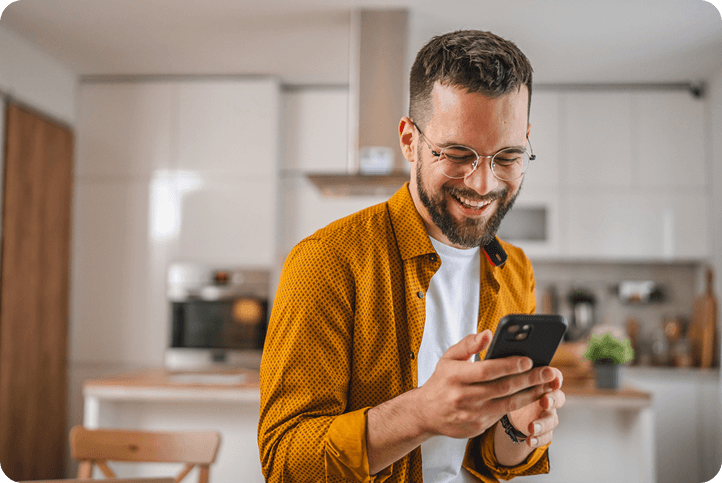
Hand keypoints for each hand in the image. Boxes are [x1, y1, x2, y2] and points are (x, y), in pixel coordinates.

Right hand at [415, 331, 559, 440]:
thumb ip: (468, 344)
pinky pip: (503, 415)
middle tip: (549, 371)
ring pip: (508, 404)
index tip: (528, 359)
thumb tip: (488, 333)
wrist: (426, 413)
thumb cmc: (442, 381)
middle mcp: (463, 397)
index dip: (509, 365)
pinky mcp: (478, 426)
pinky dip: (521, 405)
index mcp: (455, 376)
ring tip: (548, 385)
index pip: (486, 370)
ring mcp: (471, 414)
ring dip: (532, 394)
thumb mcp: (448, 358)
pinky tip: (534, 396)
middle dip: (530, 379)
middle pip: (502, 387)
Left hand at [508, 367, 564, 447]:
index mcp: (541, 381)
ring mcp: (547, 414)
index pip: (554, 377)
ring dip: (544, 423)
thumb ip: (510, 367)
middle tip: (544, 401)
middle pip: (558, 398)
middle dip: (553, 400)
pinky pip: (546, 436)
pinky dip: (539, 439)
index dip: (556, 378)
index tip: (553, 379)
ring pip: (552, 419)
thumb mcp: (509, 376)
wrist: (508, 406)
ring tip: (531, 427)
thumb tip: (497, 351)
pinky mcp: (543, 429)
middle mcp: (548, 397)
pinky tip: (529, 440)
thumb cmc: (510, 386)